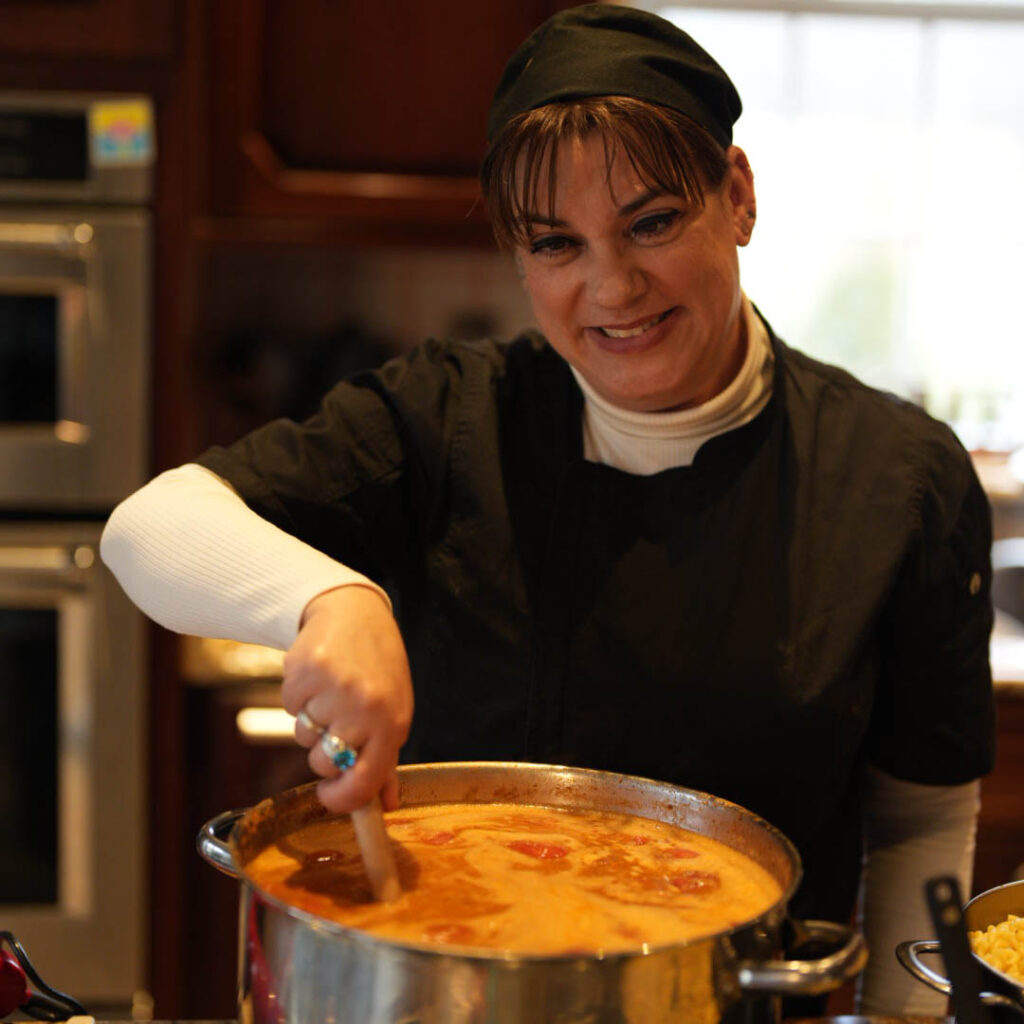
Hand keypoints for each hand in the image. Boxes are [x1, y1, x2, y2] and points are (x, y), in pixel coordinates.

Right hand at [282, 585, 412, 813]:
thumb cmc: (377, 669)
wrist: (354, 613)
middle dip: (323, 751)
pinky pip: (288, 706)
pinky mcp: (307, 668)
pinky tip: (316, 676)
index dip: (340, 799)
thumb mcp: (393, 711)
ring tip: (330, 691)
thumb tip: (385, 806)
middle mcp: (367, 707)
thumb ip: (386, 762)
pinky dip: (296, 697)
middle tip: (337, 720)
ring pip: (302, 735)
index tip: (327, 796)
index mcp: (393, 724)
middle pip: (324, 764)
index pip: (364, 783)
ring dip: (309, 720)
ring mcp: (336, 687)